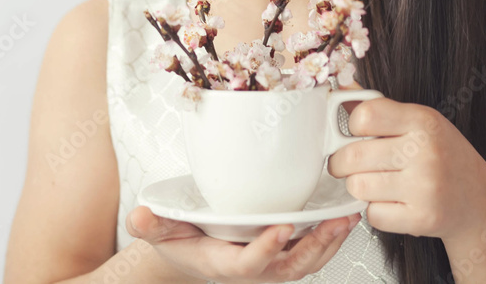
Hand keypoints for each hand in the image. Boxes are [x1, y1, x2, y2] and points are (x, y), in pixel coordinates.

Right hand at [126, 205, 360, 282]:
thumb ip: (151, 224)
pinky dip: (330, 238)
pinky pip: (311, 252)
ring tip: (347, 220)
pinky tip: (345, 218)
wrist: (191, 252)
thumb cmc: (180, 239)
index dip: (266, 250)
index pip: (247, 264)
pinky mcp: (284, 253)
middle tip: (333, 225)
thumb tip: (139, 216)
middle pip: (288, 269)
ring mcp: (270, 263)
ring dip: (329, 243)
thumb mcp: (160, 230)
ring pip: (306, 263)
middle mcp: (252, 268)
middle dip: (313, 249)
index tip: (282, 228)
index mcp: (223, 263)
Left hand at [329, 79, 485, 241]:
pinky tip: (393, 202)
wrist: (479, 200)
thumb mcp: (420, 122)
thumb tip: (342, 84)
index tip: (356, 134)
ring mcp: (425, 186)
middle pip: (352, 155)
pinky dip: (376, 211)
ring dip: (360, 187)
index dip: (352, 125)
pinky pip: (372, 214)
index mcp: (423, 121)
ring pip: (358, 186)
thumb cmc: (445, 157)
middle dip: (341, 163)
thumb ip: (380, 108)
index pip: (366, 115)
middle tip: (348, 164)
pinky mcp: (422, 218)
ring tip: (377, 183)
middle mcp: (426, 151)